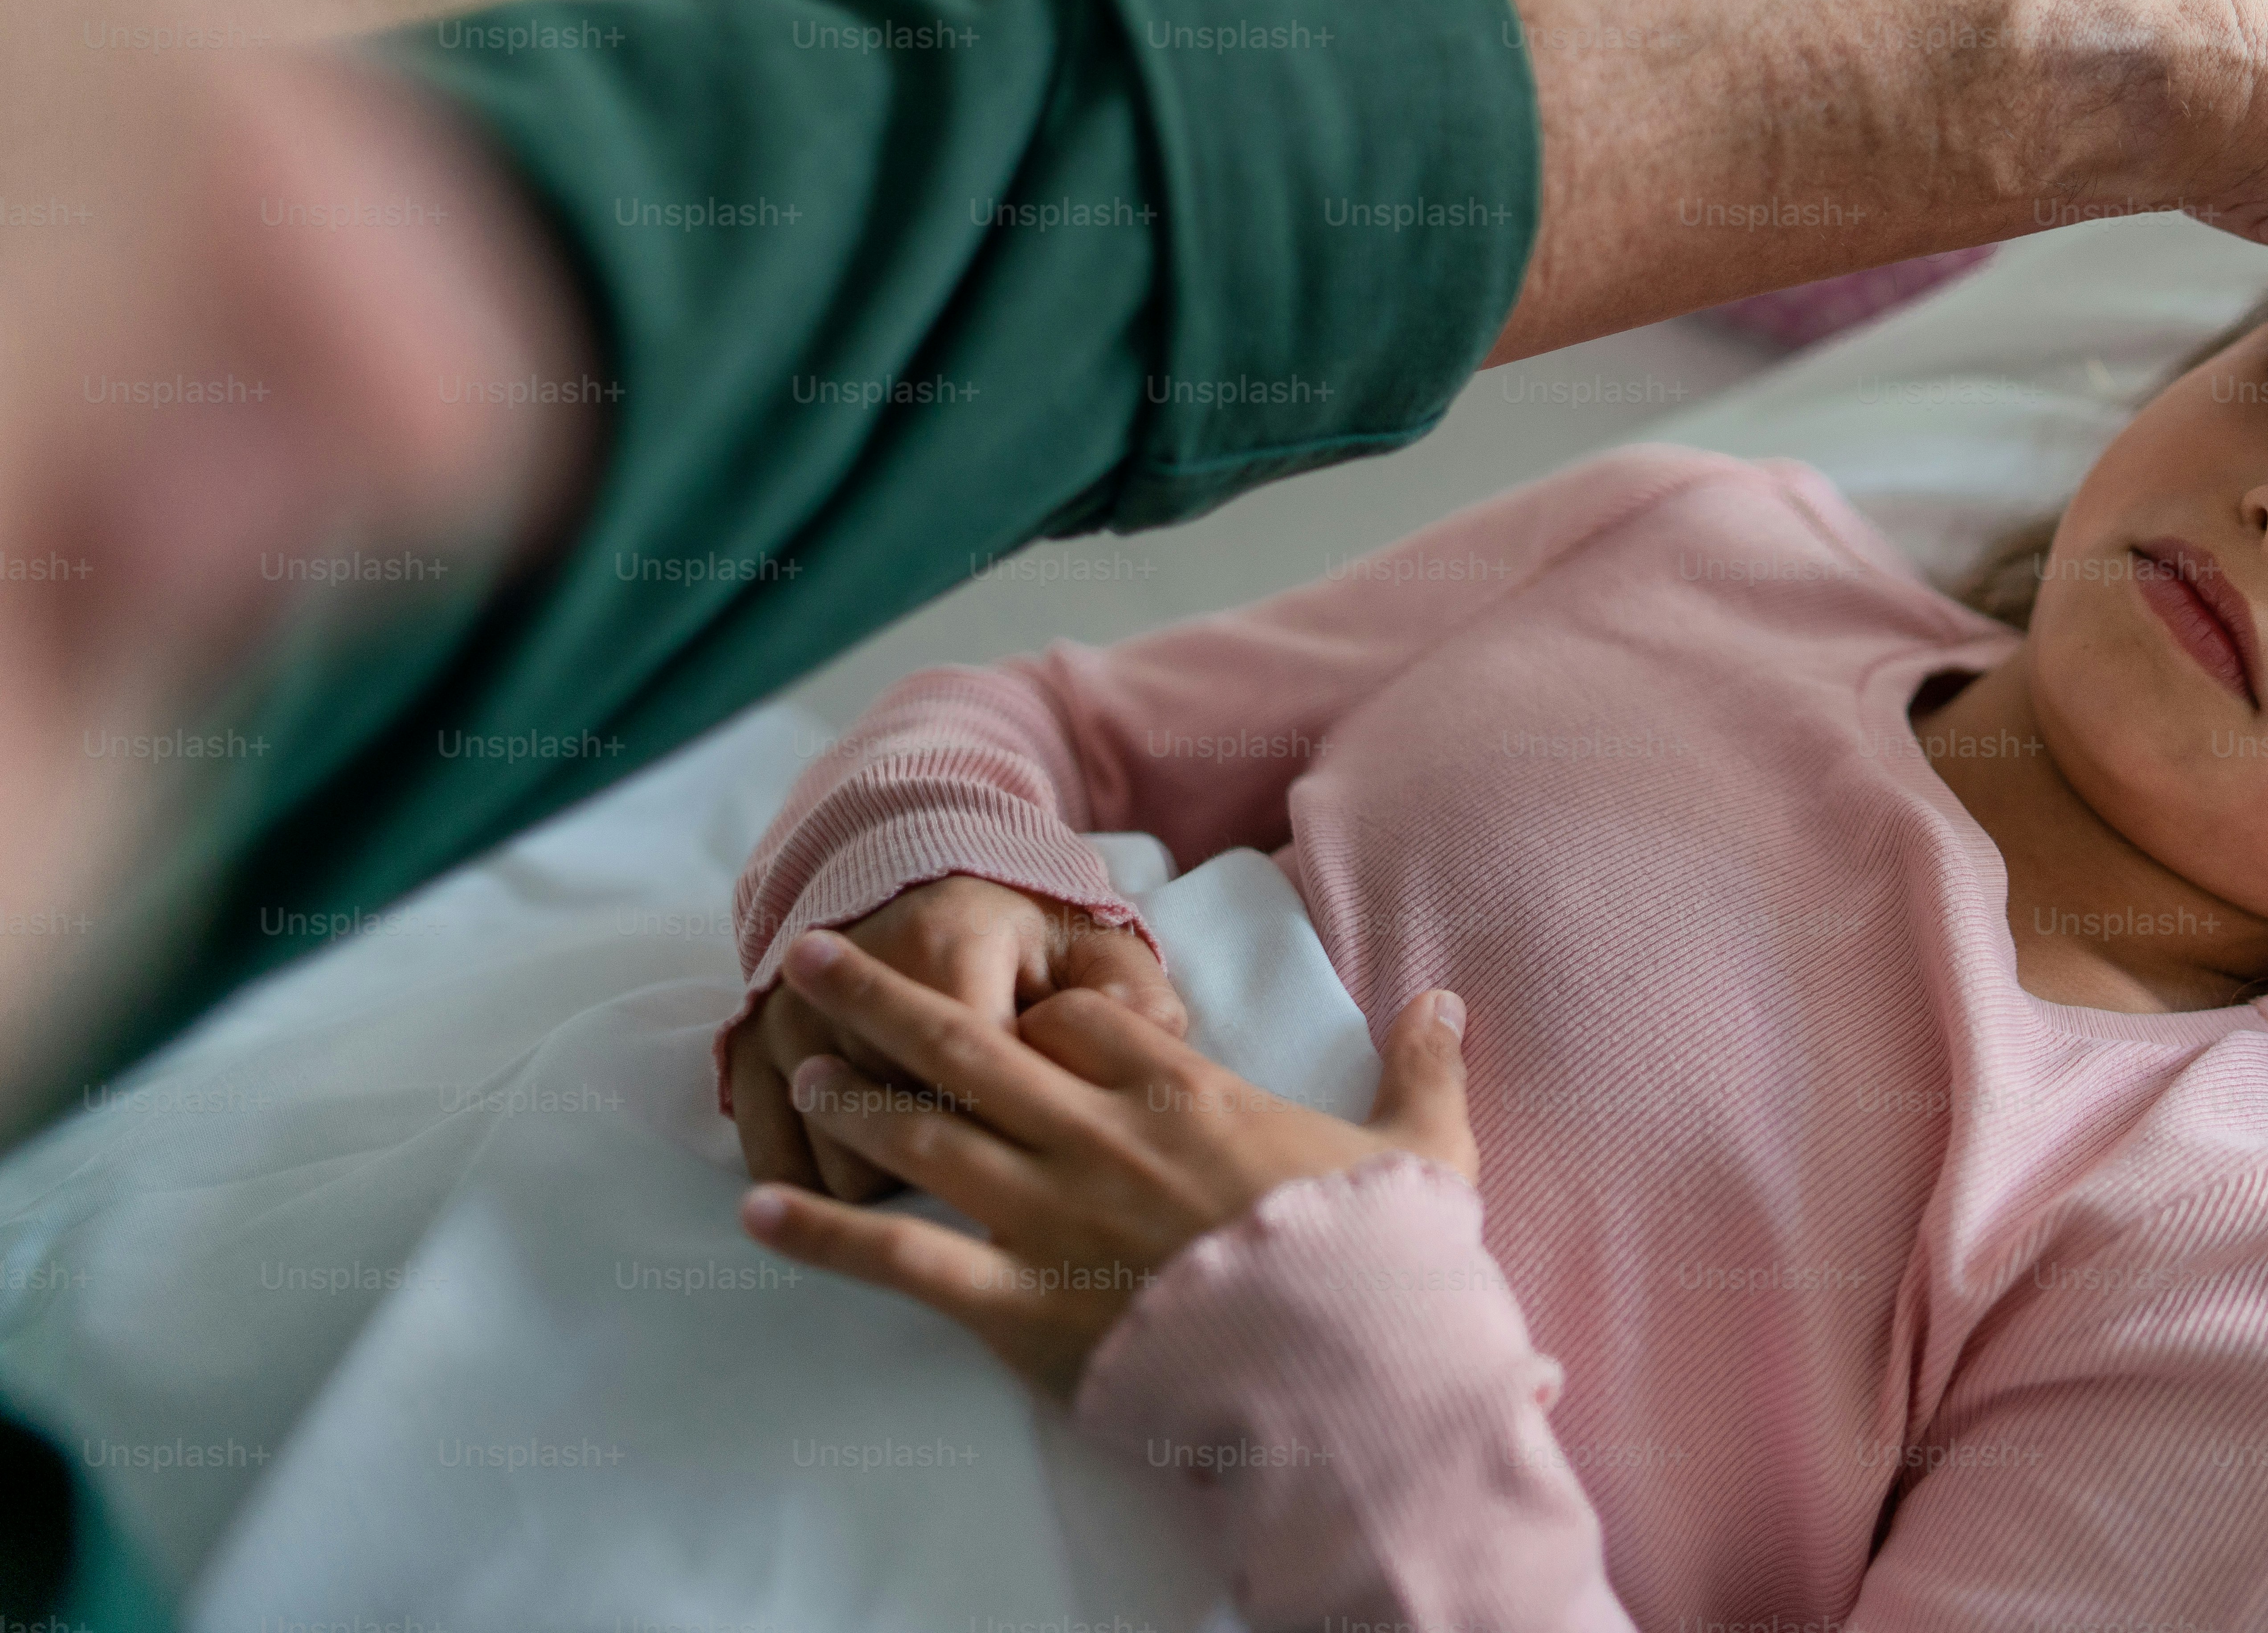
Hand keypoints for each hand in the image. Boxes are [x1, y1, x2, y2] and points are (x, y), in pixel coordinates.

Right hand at [727, 876, 1189, 1200]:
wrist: (907, 884)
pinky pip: (777, 1157)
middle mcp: (849, 983)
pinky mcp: (748, 1052)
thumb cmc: (1014, 936)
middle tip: (997, 1161)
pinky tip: (874, 1168)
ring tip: (937, 1155)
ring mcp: (790, 1018)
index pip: (973, 1073)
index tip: (1048, 1143)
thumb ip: (1131, 996)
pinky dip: (822, 1180)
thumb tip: (1159, 1040)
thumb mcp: (1087, 946)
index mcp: (946, 943)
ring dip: (890, 1179)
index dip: (1016, 1126)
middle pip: (900, 1129)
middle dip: (954, 1166)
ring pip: (838, 1160)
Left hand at [736, 928, 1477, 1395]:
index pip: (1082, 1018)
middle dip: (882, 997)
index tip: (1012, 1007)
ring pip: (923, 1134)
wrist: (1348, 1370)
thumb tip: (1447, 1000)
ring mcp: (1051, 1216)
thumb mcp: (1424, 1151)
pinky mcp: (1020, 1305)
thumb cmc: (1381, 1262)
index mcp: (1183, 1094)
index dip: (1038, 1008)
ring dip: (848, 1098)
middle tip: (813, 957)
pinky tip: (759, 1212)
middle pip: (970, 1044)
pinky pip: (901, 1260)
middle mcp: (1099, 1136)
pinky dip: (823, 1235)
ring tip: (790, 1068)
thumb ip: (1424, 1069)